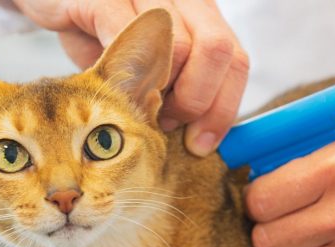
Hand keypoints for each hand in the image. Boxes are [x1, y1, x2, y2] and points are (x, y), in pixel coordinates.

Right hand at [9, 0, 248, 156]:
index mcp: (201, 14)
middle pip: (219, 52)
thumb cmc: (98, 32)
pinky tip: (112, 90)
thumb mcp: (144, 59)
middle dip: (198, 102)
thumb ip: (174, 84)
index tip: (202, 143)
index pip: (236, 61)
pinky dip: (125, 74)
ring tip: (138, 110)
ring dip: (163, 92)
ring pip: (182, 47)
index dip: (224, 107)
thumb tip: (196, 133)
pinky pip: (128, 37)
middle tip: (168, 125)